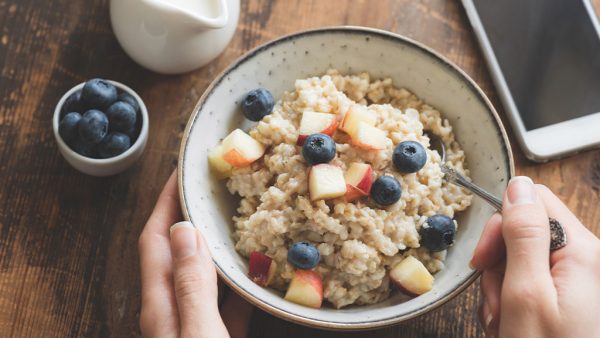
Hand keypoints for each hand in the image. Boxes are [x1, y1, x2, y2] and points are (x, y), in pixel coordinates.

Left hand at [139, 171, 252, 337]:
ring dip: (219, 245)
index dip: (167, 201)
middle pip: (179, 251)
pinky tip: (259, 272)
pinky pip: (230, 302)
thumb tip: (184, 230)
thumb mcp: (199, 333)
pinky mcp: (218, 336)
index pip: (156, 239)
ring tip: (241, 218)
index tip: (182, 171)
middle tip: (217, 186)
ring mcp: (195, 325)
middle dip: (193, 215)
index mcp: (161, 306)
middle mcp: (173, 311)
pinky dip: (242, 283)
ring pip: (207, 274)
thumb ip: (193, 287)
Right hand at [471, 176, 599, 337]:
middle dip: (499, 266)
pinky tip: (512, 327)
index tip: (484, 259)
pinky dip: (511, 304)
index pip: (533, 202)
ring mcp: (575, 281)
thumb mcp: (526, 294)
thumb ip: (523, 235)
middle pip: (524, 234)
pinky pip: (526, 284)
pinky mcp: (566, 298)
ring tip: (506, 323)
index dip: (501, 226)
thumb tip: (517, 185)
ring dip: (502, 291)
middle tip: (499, 303)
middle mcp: (583, 261)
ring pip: (519, 262)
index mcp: (582, 251)